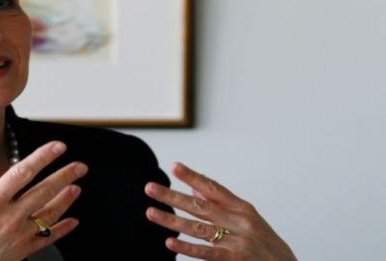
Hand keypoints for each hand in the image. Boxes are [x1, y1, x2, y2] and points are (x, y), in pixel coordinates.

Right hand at [0, 141, 86, 260]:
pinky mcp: (20, 253)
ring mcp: (17, 237)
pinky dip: (61, 230)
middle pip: (43, 191)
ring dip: (66, 200)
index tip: (58, 147)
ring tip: (77, 188)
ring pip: (49, 214)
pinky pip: (45, 239)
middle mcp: (7, 219)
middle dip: (65, 176)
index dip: (42, 157)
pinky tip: (72, 222)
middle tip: (81, 166)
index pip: (21, 173)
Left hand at [144, 162, 296, 260]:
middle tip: (150, 188)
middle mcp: (239, 221)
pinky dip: (187, 248)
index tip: (174, 166)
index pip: (213, 188)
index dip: (193, 176)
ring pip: (198, 228)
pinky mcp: (235, 259)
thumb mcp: (248, 220)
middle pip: (200, 206)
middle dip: (172, 196)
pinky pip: (206, 253)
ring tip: (150, 212)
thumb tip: (195, 189)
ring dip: (171, 220)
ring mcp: (237, 241)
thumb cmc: (266, 245)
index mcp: (242, 208)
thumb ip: (221, 204)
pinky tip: (170, 242)